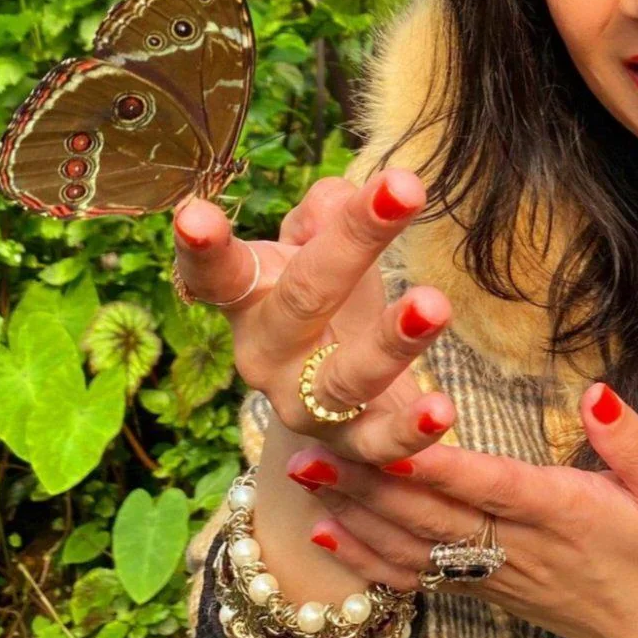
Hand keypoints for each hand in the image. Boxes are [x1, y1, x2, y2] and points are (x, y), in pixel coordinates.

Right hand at [171, 171, 457, 465]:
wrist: (334, 396)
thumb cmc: (325, 297)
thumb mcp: (318, 243)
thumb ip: (329, 210)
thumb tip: (349, 198)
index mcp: (248, 297)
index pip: (219, 269)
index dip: (202, 246)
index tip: (195, 215)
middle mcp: (265, 354)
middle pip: (303, 298)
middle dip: (354, 244)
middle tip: (404, 188)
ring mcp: (303, 405)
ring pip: (343, 379)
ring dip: (391, 342)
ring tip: (434, 305)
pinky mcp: (350, 448)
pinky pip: (380, 446)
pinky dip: (411, 434)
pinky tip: (442, 410)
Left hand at [282, 382, 637, 637]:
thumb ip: (632, 442)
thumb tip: (597, 394)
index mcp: (557, 511)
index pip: (487, 485)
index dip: (438, 466)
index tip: (391, 439)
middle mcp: (511, 544)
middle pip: (429, 514)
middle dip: (367, 483)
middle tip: (311, 448)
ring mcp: (485, 571)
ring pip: (409, 545)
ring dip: (352, 512)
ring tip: (302, 476)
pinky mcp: (472, 587)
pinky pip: (411, 575)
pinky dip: (364, 558)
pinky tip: (323, 534)